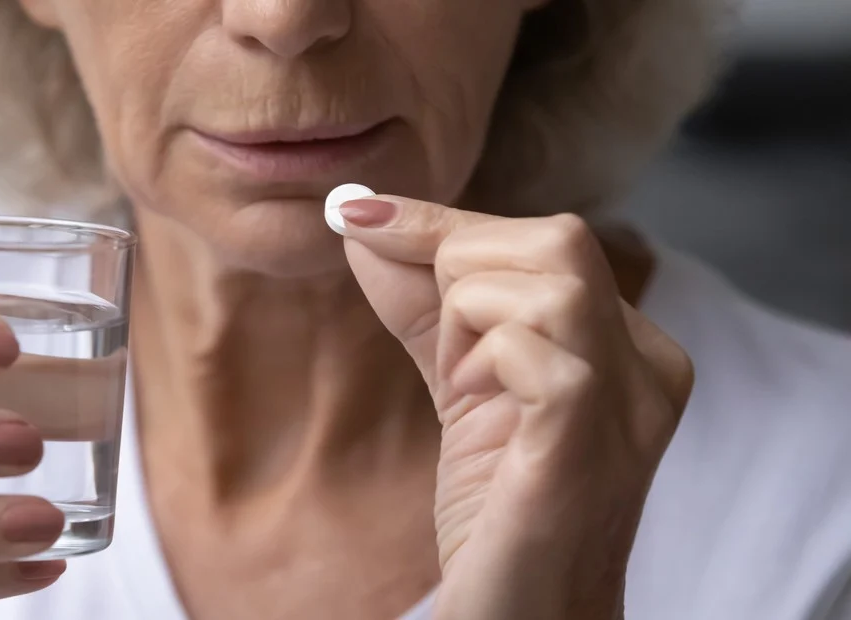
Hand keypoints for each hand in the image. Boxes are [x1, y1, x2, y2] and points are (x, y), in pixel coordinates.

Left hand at [341, 198, 693, 619]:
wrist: (524, 616)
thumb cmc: (499, 509)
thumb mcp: (462, 382)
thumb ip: (423, 303)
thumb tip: (362, 216)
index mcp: (627, 344)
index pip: (544, 238)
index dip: (443, 225)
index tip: (356, 216)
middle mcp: (649, 364)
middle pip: (557, 237)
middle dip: (461, 270)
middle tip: (448, 356)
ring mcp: (630, 403)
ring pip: (550, 278)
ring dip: (469, 318)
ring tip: (466, 386)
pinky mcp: (590, 441)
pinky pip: (537, 348)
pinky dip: (483, 359)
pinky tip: (476, 404)